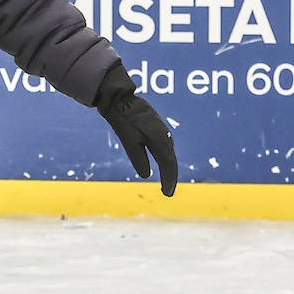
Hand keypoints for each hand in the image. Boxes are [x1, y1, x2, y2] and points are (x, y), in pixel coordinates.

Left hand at [94, 64, 177, 196]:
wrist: (122, 100)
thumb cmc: (124, 119)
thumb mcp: (129, 141)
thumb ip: (138, 158)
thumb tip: (145, 175)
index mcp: (161, 140)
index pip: (168, 165)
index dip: (168, 180)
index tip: (167, 193)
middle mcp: (166, 137)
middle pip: (171, 161)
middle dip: (170, 177)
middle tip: (167, 192)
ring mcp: (163, 132)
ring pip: (168, 155)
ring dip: (169, 168)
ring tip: (167, 183)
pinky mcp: (159, 130)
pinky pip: (165, 148)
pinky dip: (165, 159)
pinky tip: (163, 165)